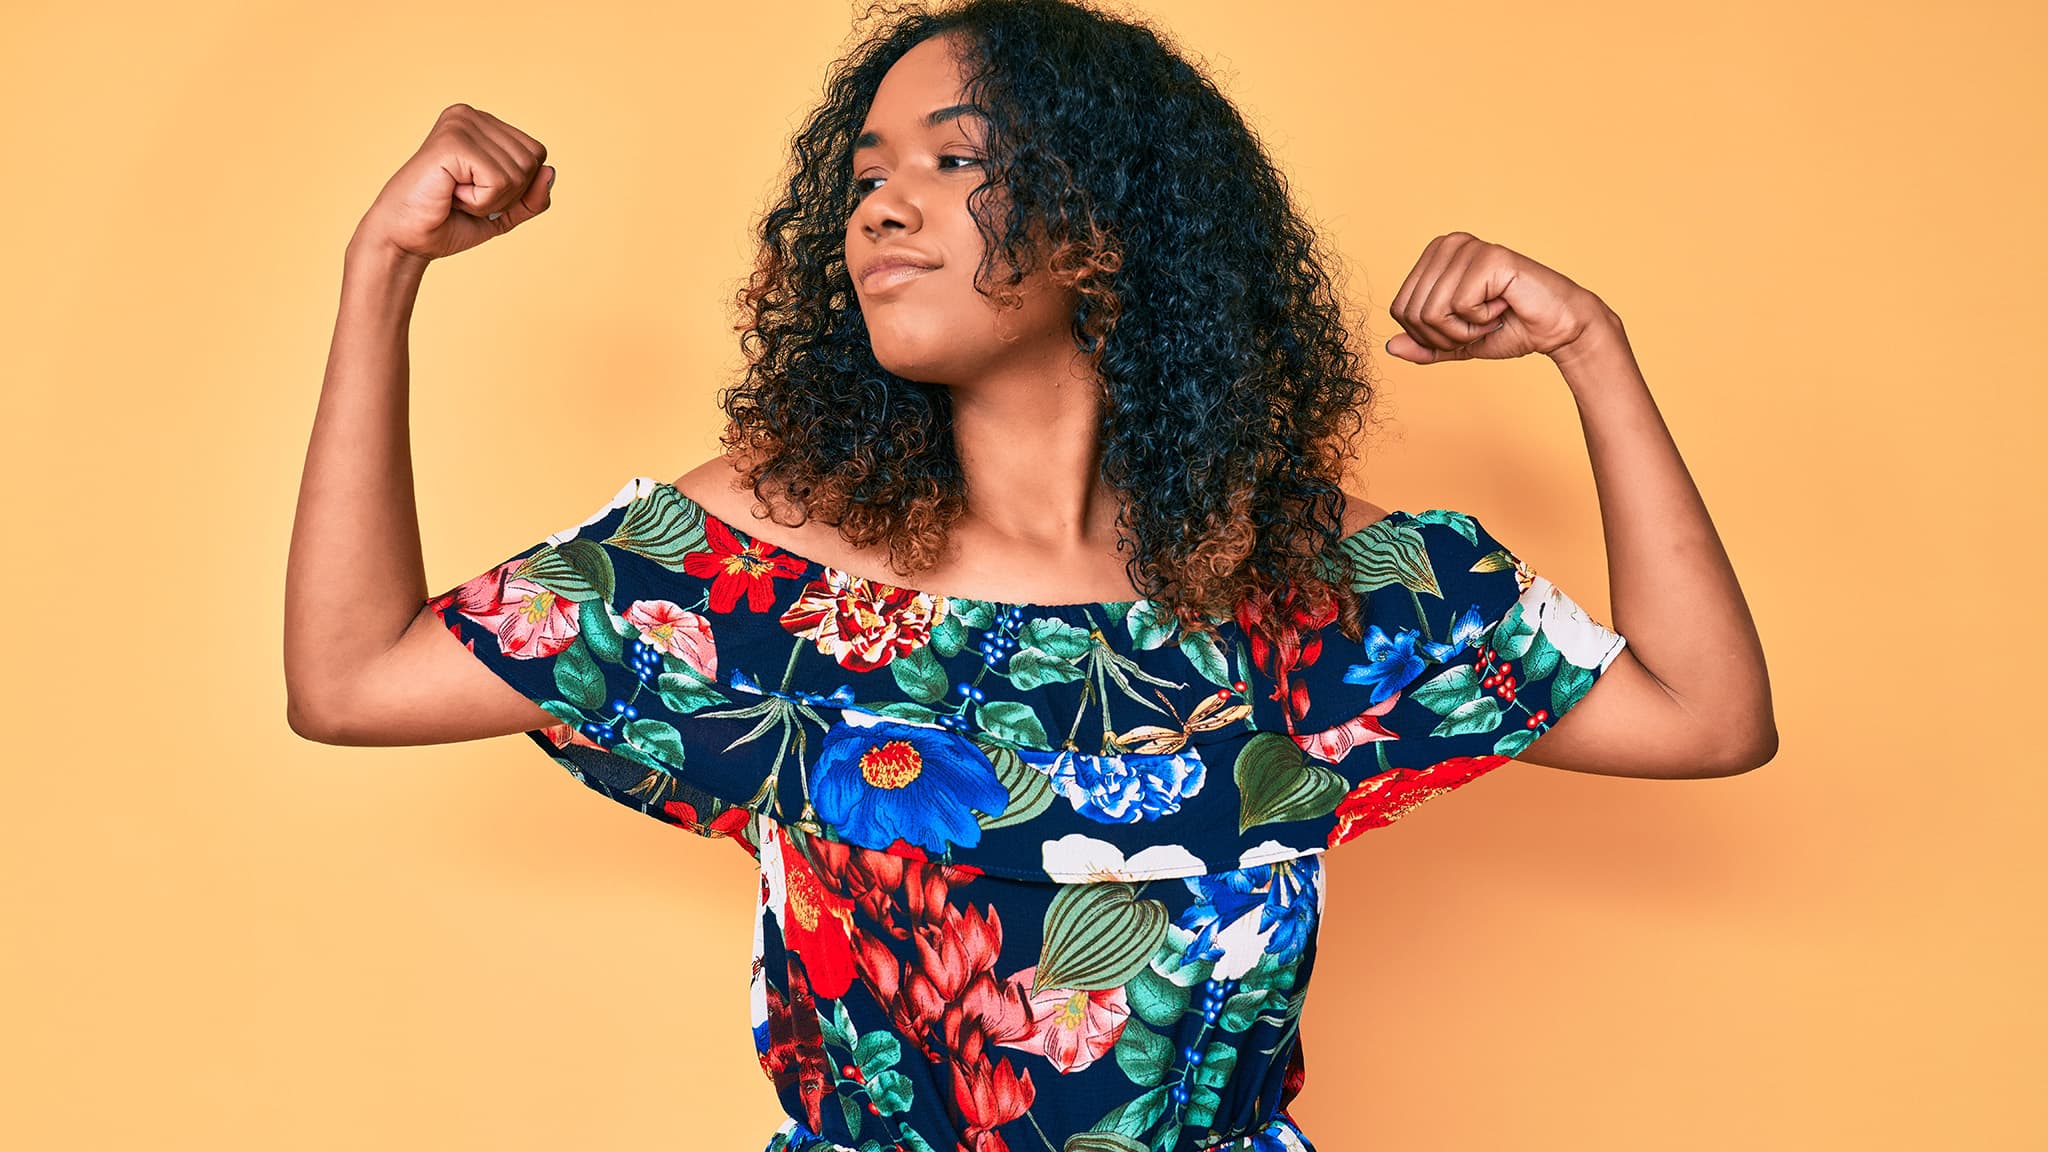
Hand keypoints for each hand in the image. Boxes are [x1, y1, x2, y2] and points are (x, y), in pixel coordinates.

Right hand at [350, 104, 554, 267]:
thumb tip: (550, 171)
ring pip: (517, 172)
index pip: (537, 153)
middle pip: (532, 161)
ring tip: (456, 195)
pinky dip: (481, 201)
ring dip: (491, 199)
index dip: (518, 187)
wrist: (407, 240)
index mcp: (483, 123)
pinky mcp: (452, 141)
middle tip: (465, 196)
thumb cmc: (449, 222)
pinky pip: (499, 180)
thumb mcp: (505, 211)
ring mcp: (460, 124)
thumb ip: (534, 196)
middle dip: (506, 194)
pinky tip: (452, 194)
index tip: (478, 191)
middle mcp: (471, 115)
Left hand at [1382, 232, 1610, 363]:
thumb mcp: (1457, 343)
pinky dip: (1480, 321)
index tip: (1463, 328)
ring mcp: (1467, 247)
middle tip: (1479, 326)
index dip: (1427, 336)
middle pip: (1411, 312)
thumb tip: (1390, 347)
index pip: (1399, 309)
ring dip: (1464, 331)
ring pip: (1431, 312)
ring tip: (1491, 315)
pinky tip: (1503, 306)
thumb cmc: (1511, 328)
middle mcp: (1447, 244)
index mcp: (1434, 256)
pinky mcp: (1488, 257)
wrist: (1557, 328)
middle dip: (1444, 336)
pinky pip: (1458, 306)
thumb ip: (1424, 345)